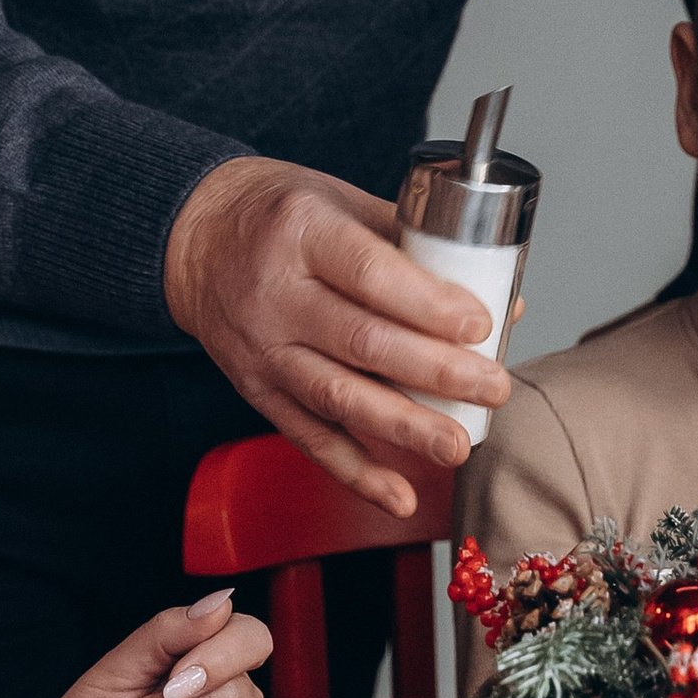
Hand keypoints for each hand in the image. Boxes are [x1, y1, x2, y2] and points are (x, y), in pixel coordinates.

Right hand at [165, 156, 509, 517]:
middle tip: (494, 387)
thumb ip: (418, 246)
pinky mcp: (257, 391)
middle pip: (363, 341)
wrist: (193, 240)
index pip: (370, 273)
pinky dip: (356, 473)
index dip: (429, 304)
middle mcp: (276, 294)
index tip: (481, 325)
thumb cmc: (279, 216)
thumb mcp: (341, 200)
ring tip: (456, 446)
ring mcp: (263, 348)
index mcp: (302, 231)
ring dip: (404, 427)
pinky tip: (399, 497)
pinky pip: (309, 437)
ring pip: (338, 396)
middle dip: (438, 372)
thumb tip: (505, 301)